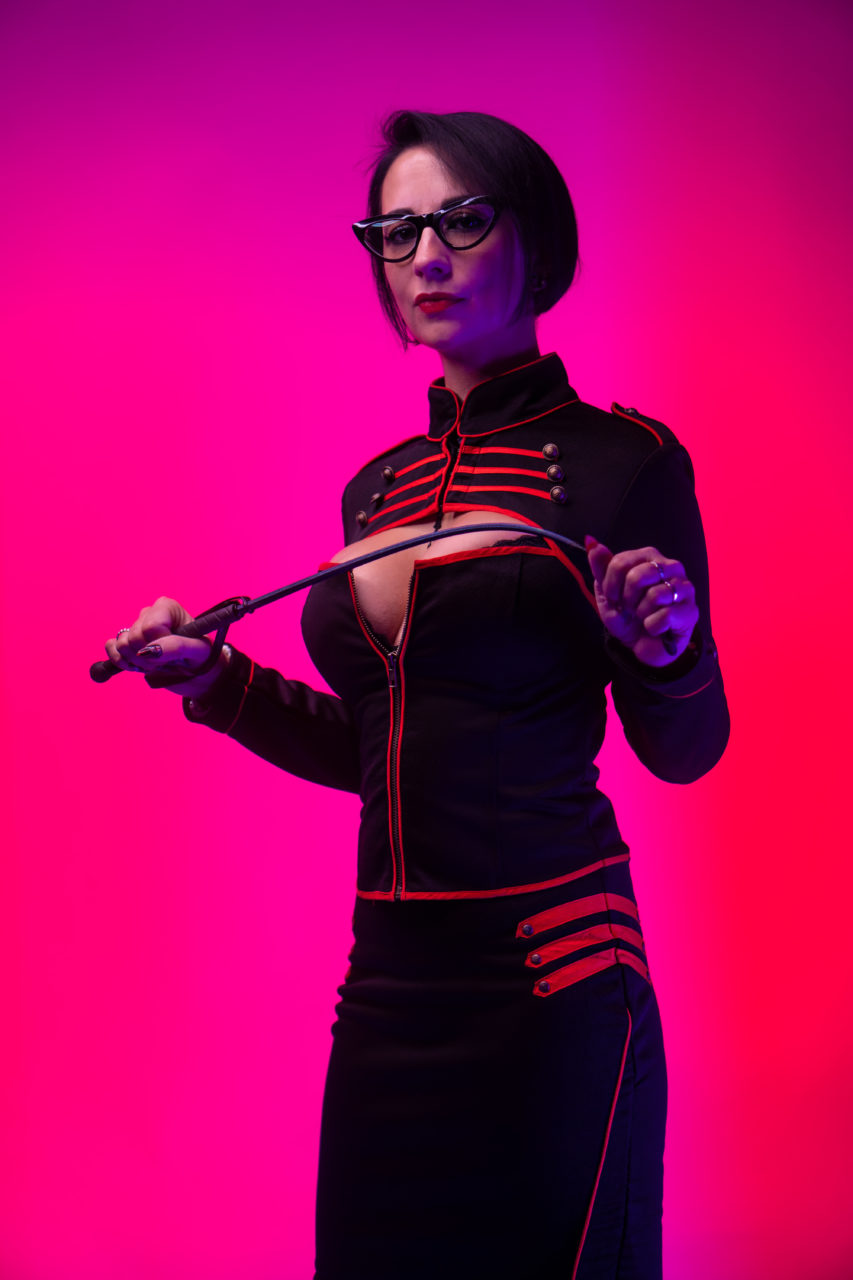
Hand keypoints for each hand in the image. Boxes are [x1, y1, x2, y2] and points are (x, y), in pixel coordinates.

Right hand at [104, 597, 228, 695]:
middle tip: (166, 663)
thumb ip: (175, 647)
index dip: (159, 646)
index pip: (151, 627)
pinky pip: (110, 647)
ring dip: (138, 662)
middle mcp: (149, 613)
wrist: (196, 672)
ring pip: (122, 645)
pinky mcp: (126, 641)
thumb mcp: (196, 651)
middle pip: (134, 638)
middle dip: (149, 658)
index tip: (174, 655)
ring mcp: (135, 627)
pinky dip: (120, 661)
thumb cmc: (200, 656)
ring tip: (156, 664)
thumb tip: (148, 651)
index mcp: (167, 607)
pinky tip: (136, 667)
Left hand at [585, 538, 698, 667]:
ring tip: (643, 616)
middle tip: (629, 608)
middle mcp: (670, 566)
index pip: (621, 562)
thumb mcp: (607, 593)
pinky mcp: (691, 610)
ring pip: (654, 595)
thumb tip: (591, 541)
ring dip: (641, 613)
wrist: (642, 645)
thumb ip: (600, 567)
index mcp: (649, 557)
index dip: (610, 586)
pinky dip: (653, 626)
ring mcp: (684, 587)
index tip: (613, 597)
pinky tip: (656, 627)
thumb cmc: (627, 616)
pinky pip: (665, 616)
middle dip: (627, 599)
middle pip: (638, 576)